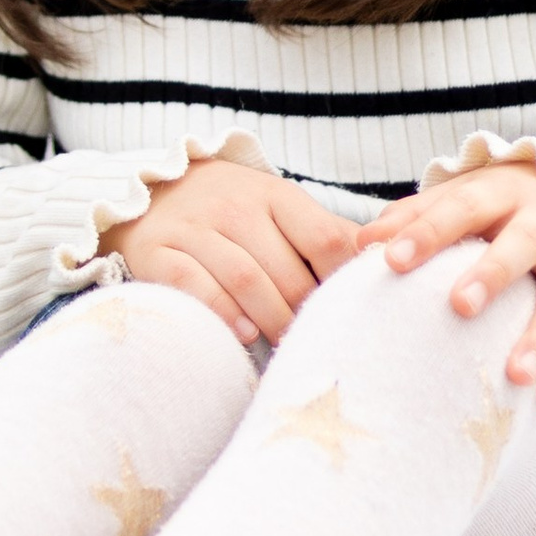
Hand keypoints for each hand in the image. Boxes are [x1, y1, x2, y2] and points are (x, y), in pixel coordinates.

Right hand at [102, 158, 361, 346]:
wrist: (155, 189)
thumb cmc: (233, 210)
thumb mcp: (280, 208)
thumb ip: (325, 234)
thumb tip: (381, 262)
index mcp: (276, 196)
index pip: (324, 238)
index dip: (342, 280)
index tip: (349, 310)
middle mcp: (235, 207)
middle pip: (286, 270)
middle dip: (307, 313)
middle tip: (320, 343)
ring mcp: (195, 227)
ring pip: (245, 279)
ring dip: (271, 319)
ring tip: (288, 346)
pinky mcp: (158, 250)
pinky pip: (192, 283)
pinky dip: (220, 311)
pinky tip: (242, 333)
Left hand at [359, 164, 535, 402]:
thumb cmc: (514, 207)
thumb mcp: (473, 196)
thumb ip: (419, 216)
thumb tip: (361, 244)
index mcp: (505, 191)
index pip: (462, 206)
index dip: (427, 231)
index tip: (389, 260)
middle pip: (521, 244)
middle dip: (492, 273)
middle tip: (460, 306)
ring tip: (514, 376)